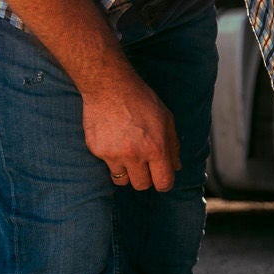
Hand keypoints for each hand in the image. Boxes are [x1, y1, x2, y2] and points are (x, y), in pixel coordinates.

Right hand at [82, 72, 180, 191]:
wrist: (110, 87)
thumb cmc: (141, 101)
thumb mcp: (166, 120)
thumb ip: (173, 146)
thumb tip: (175, 167)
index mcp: (156, 148)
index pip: (163, 183)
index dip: (164, 182)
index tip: (161, 177)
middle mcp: (135, 155)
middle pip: (142, 185)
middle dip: (145, 177)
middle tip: (144, 163)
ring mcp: (113, 154)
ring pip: (122, 180)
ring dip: (127, 171)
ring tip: (128, 151)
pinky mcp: (97, 151)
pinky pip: (107, 166)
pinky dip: (112, 159)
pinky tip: (114, 141)